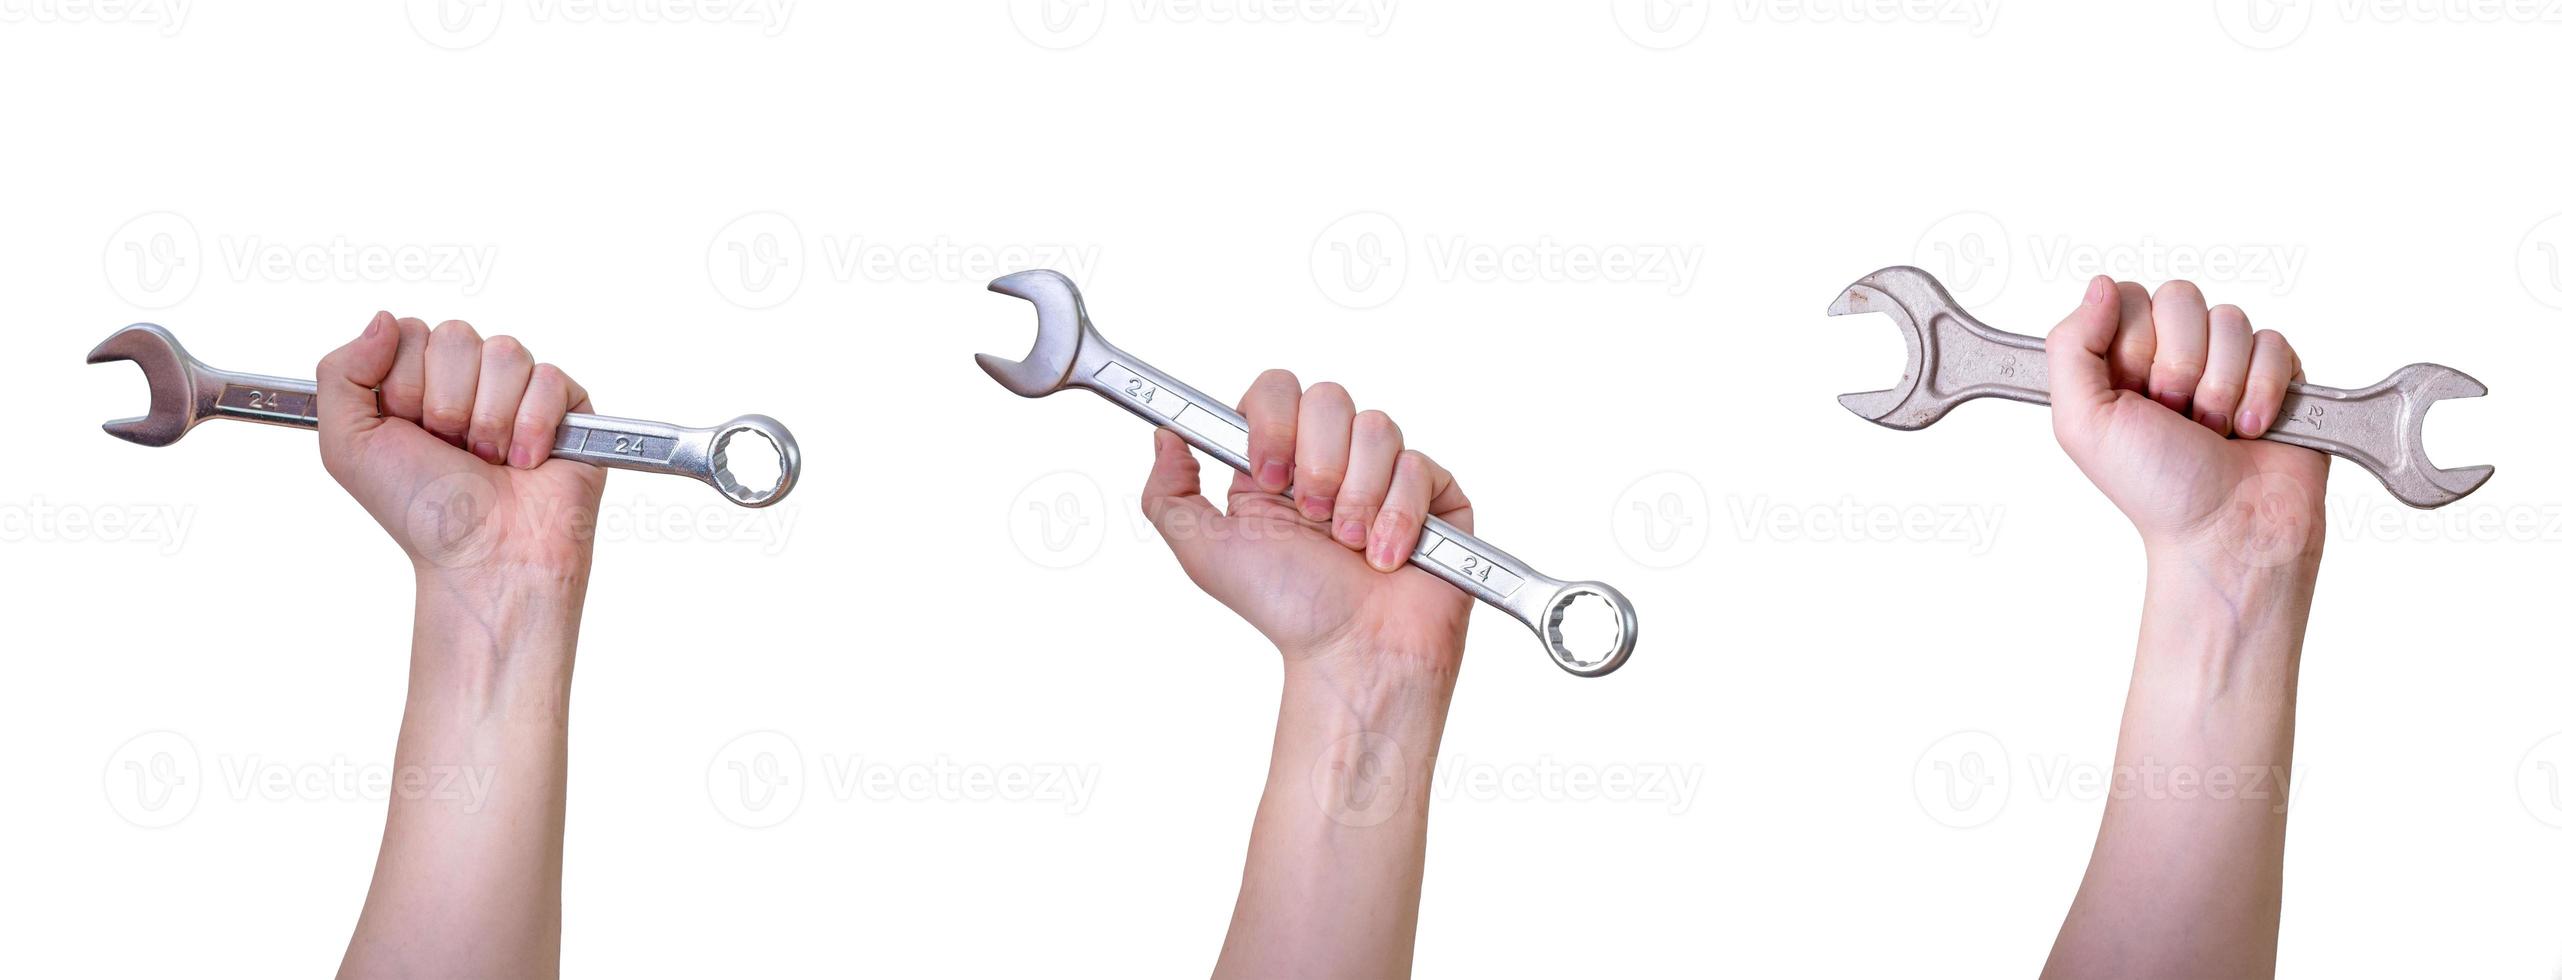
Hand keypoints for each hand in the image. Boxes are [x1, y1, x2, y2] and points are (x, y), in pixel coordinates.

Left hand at [317, 312, 606, 592]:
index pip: (410, 331)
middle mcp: (467, 382)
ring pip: (505, 352)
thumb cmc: (422, 514)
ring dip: (490, 420)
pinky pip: (551, 377)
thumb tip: (383, 319)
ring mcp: (519, 391)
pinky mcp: (569, 406)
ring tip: (489, 461)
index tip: (410, 433)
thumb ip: (340, 372)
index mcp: (415, 383)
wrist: (486, 560)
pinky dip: (533, 428)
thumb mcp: (348, 445)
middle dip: (447, 403)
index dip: (406, 384)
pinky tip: (526, 462)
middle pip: (457, 335)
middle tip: (452, 450)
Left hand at [1139, 371, 1472, 678]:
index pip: (1276, 390)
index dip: (1273, 422)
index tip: (1269, 476)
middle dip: (1319, 464)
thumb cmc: (1289, 611)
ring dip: (1357, 498)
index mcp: (1279, 462)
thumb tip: (1165, 432)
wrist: (1356, 655)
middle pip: (1329, 396)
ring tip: (1351, 547)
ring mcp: (1386, 472)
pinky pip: (1419, 465)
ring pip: (1377, 428)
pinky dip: (1398, 517)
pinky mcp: (1435, 492)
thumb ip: (1169, 494)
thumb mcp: (1205, 554)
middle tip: (1312, 519)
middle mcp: (1332, 459)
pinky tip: (1387, 557)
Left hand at [2045, 277, 2328, 564]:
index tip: (2134, 395)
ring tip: (2212, 430)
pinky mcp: (2280, 373)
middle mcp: (2173, 354)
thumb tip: (2100, 284)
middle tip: (2175, 417)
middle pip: (2181, 297)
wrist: (2227, 532)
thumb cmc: (2155, 488)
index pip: (2128, 297)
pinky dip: (2262, 391)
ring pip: (2230, 318)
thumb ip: (2071, 346)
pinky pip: (2275, 342)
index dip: (2134, 345)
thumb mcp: (2082, 421)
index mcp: (2121, 361)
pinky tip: (2252, 429)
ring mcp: (2228, 361)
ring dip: (2219, 387)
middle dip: (2178, 366)